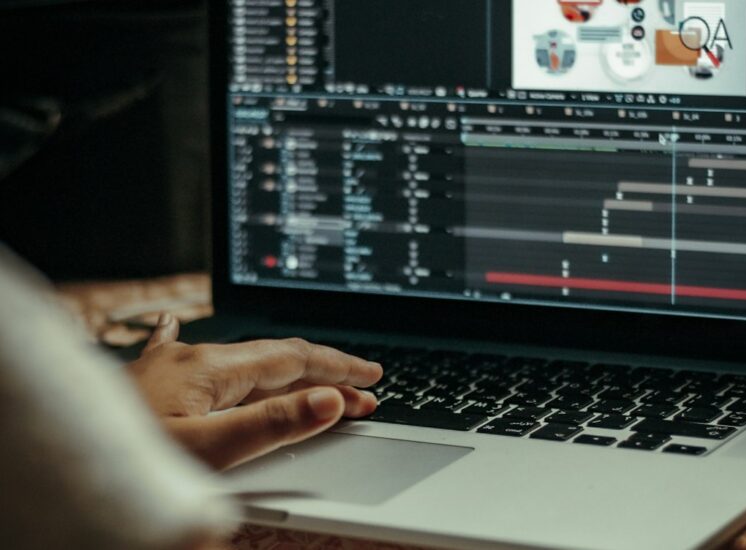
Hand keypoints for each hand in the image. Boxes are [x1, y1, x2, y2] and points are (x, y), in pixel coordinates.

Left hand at [127, 314, 382, 469]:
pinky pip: (197, 358)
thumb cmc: (125, 459)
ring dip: (288, 370)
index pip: (293, 360)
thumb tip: (328, 399)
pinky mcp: (155, 383)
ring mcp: (172, 367)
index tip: (371, 379)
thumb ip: (270, 423)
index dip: (337, 368)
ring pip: (245, 361)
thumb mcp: (207, 449)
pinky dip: (212, 353)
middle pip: (275, 357)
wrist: (50, 457)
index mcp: (210, 368)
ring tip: (319, 379)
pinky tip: (179, 325)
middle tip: (363, 386)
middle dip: (324, 370)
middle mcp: (193, 358)